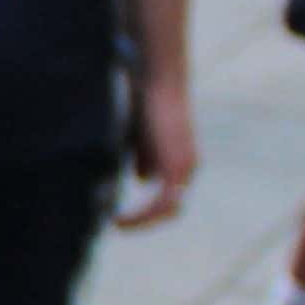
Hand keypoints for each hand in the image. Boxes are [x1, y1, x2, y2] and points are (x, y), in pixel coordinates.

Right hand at [116, 75, 198, 228]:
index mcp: (181, 160)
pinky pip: (160, 202)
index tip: (117, 214)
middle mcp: (188, 168)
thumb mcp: (142, 135)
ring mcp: (185, 169)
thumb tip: (142, 179)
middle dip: (143, 218)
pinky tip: (119, 216)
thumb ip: (144, 156)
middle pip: (169, 207)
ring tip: (115, 222)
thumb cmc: (147, 100)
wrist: (157, 81)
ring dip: (140, 219)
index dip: (145, 209)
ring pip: (166, 208)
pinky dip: (141, 213)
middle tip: (116, 223)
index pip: (167, 197)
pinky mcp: (177, 167)